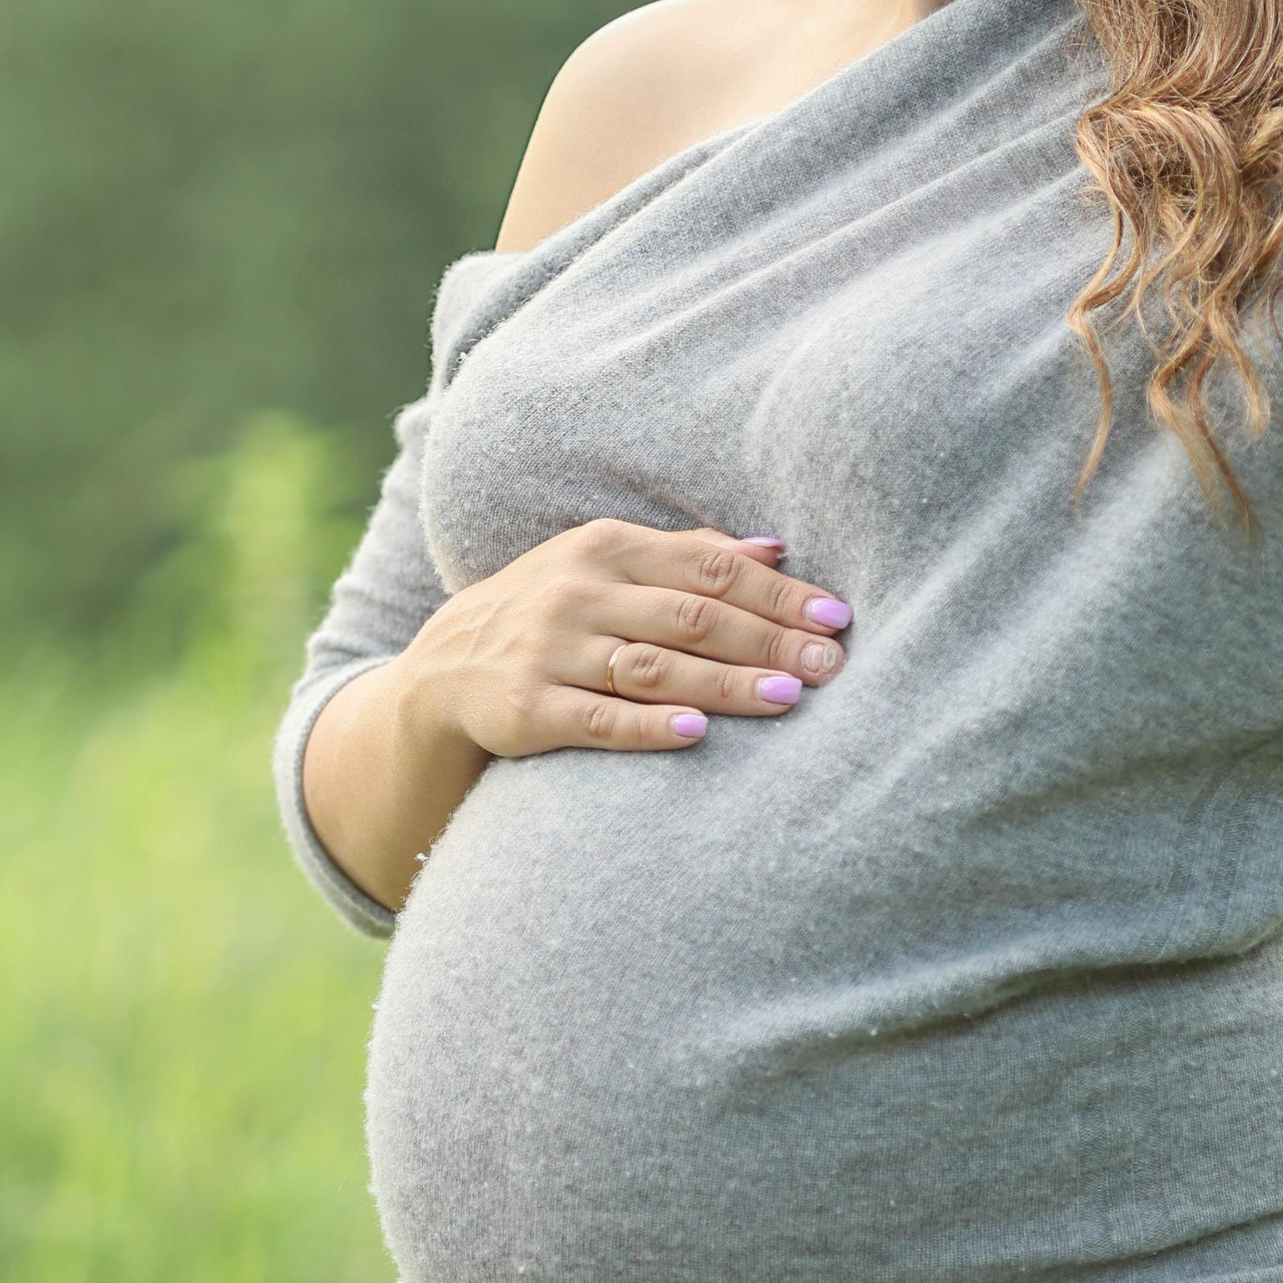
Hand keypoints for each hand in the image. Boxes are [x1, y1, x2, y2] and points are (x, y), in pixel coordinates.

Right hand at [396, 519, 851, 759]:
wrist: (445, 666)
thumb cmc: (550, 610)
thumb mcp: (604, 564)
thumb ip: (686, 555)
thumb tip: (774, 548)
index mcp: (606, 546)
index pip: (709, 568)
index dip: (777, 592)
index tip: (837, 616)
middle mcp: (578, 591)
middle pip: (692, 616)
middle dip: (769, 640)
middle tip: (831, 665)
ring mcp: (550, 650)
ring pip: (654, 666)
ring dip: (726, 683)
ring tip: (788, 696)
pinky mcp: (528, 708)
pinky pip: (598, 719)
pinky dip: (648, 727)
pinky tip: (697, 735)